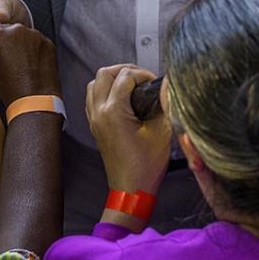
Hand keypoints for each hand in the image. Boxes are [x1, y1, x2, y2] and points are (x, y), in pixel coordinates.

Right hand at [0, 23, 60, 106]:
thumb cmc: (10, 89)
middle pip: (4, 28)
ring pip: (21, 34)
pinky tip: (30, 64)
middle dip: (3, 40)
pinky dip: (32, 49)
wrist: (35, 101)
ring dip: (18, 44)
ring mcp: (34, 35)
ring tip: (19, 64)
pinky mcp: (47, 42)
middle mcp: (16, 30)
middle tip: (4, 58)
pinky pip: (35, 41)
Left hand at [86, 65, 171, 194]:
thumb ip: (163, 103)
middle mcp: (99, 112)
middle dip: (125, 70)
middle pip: (104, 73)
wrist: (131, 189)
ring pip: (94, 84)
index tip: (155, 83)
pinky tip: (122, 98)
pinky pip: (93, 98)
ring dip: (112, 79)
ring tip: (132, 85)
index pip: (125, 76)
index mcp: (113, 111)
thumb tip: (165, 85)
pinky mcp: (95, 126)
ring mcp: (94, 119)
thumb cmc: (146, 165)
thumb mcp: (161, 130)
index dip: (144, 74)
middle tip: (143, 78)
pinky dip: (105, 91)